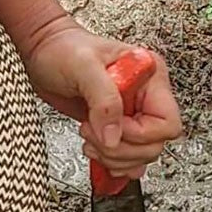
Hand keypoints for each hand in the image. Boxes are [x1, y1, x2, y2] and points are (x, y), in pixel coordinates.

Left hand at [22, 16, 181, 179]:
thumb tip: (114, 137)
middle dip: (121, 148)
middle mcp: (146, 97)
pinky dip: (112, 163)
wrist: (44, 51)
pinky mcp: (117, 127)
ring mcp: (132, 114)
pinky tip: (95, 152)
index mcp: (150, 77)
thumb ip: (103, 100)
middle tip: (92, 131)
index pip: (167, 123)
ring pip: (142, 155)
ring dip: (114, 158)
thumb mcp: (83, 67)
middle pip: (155, 144)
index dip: (139, 133)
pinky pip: (128, 158)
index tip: (111, 126)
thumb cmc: (63, 48)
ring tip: (89, 139)